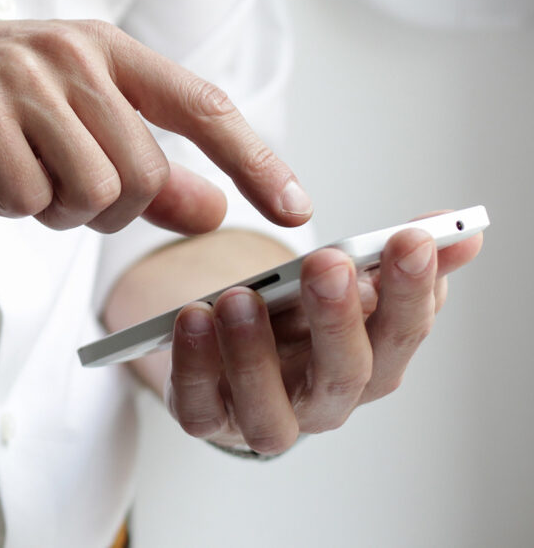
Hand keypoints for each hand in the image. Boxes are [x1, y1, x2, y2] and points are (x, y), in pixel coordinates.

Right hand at [0, 20, 311, 233]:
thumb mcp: (57, 128)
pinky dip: (7, 207)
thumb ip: (138, 166)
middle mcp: (70, 52)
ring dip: (51, 210)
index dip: (255, 161)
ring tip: (11, 176)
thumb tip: (211, 208)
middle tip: (50, 191)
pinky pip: (28, 199)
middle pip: (142, 174)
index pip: (202, 107)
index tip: (295, 209)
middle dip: (103, 210)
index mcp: (101, 48)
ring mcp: (22, 76)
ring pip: (91, 192)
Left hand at [164, 216, 483, 453]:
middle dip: (338, 318)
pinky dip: (193, 366)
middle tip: (328, 263)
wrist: (230, 354)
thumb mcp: (343, 284)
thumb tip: (459, 230)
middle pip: (344, 375)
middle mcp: (324, 402)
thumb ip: (393, 259)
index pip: (403, 334)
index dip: (411, 290)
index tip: (411, 239)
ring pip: (269, 409)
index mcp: (370, 364)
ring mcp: (264, 417)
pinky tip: (191, 318)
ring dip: (254, 353)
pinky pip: (199, 407)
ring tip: (240, 297)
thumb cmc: (296, 320)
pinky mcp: (207, 419)